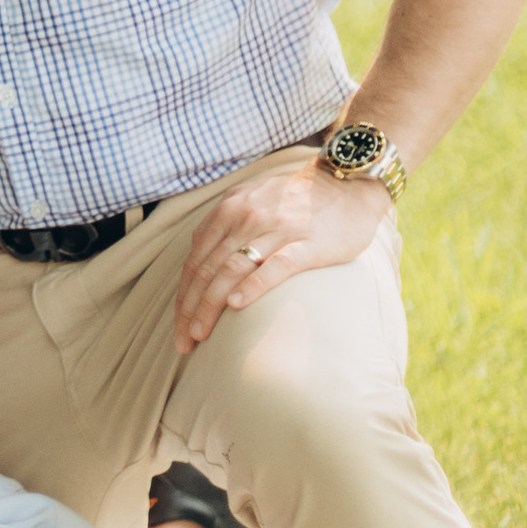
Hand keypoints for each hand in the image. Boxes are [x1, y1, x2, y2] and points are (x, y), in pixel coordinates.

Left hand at [172, 158, 391, 354]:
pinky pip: (275, 266)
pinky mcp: (308, 244)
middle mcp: (247, 218)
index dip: (183, 296)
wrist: (348, 185)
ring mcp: (277, 230)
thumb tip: (199, 262)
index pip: (195, 260)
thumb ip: (224, 227)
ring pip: (232, 270)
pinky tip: (236, 306)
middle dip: (191, 308)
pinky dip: (252, 286)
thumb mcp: (251, 202)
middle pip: (208, 269)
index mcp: (229, 210)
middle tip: (183, 342)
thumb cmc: (297, 201)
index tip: (178, 326)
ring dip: (211, 304)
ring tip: (200, 333)